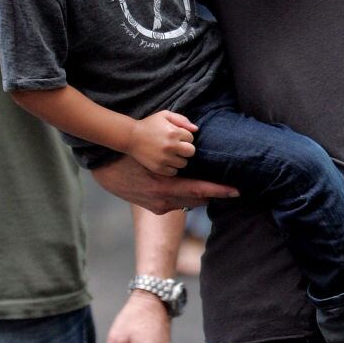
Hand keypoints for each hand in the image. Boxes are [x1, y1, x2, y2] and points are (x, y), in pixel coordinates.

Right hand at [92, 154, 238, 214]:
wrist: (106, 171)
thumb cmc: (130, 155)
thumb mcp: (152, 152)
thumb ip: (174, 149)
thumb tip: (196, 133)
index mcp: (164, 186)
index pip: (199, 190)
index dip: (220, 191)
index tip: (237, 191)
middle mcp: (163, 201)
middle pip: (198, 199)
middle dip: (213, 192)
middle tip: (229, 184)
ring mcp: (159, 207)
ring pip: (189, 202)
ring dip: (200, 194)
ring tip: (212, 183)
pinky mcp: (155, 209)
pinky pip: (178, 202)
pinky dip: (187, 194)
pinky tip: (191, 183)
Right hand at [128, 111, 197, 174]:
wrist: (131, 137)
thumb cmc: (149, 124)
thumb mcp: (165, 115)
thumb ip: (182, 120)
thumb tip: (196, 129)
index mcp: (174, 132)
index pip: (191, 138)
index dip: (185, 137)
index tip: (177, 136)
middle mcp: (170, 146)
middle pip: (191, 152)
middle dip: (186, 149)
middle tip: (178, 147)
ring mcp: (164, 158)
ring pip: (183, 163)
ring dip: (179, 159)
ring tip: (171, 154)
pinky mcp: (158, 168)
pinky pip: (173, 172)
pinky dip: (171, 168)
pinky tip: (166, 161)